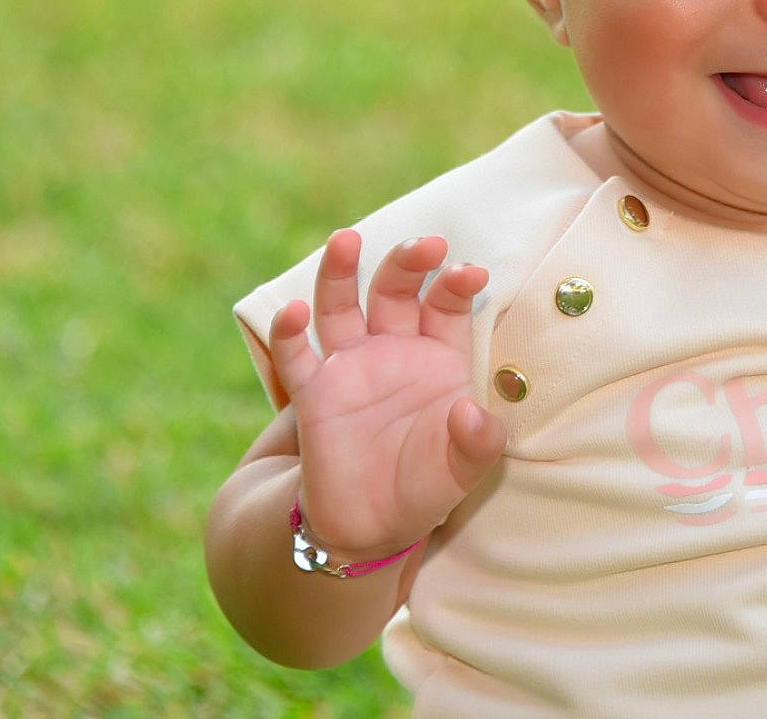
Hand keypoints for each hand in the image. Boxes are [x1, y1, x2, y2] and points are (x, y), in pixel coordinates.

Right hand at [268, 230, 506, 559]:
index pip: (446, 305)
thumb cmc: (427, 486)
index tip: (470, 274)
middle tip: (426, 244)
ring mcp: (350, 365)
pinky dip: (288, 332)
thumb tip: (472, 413)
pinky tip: (291, 311)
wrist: (373, 527)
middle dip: (407, 263)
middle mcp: (393, 348)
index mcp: (438, 355)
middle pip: (396, 290)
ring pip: (341, 306)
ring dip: (341, 272)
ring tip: (346, 240)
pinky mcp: (313, 393)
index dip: (455, 285)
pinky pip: (295, 356)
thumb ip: (478, 442)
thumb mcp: (464, 469)